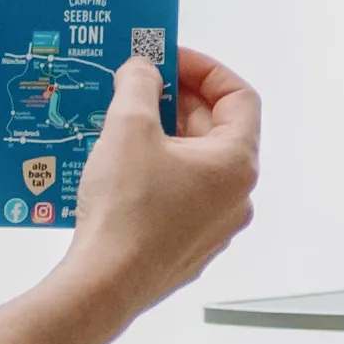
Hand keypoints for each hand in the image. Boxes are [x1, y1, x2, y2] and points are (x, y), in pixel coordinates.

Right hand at [67, 37, 264, 297]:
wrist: (105, 284)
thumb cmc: (126, 210)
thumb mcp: (129, 128)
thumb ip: (139, 86)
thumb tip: (143, 69)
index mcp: (237, 164)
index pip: (239, 97)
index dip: (205, 70)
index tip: (170, 59)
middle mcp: (236, 197)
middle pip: (216, 130)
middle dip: (177, 102)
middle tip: (139, 85)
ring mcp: (213, 226)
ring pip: (194, 165)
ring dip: (163, 136)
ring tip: (123, 121)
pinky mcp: (186, 246)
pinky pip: (178, 195)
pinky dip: (155, 170)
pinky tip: (119, 164)